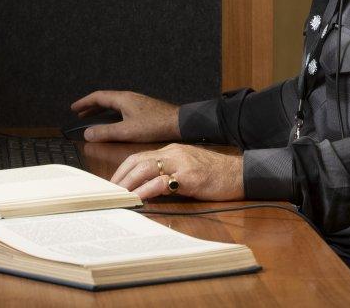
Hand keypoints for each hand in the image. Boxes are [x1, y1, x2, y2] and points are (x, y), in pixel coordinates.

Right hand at [70, 90, 180, 142]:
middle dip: (91, 106)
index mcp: (123, 99)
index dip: (84, 102)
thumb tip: (87, 133)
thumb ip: (106, 132)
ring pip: (113, 103)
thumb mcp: (126, 131)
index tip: (74, 108)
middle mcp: (129, 97)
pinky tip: (113, 121)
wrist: (178, 123)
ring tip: (92, 118)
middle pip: (105, 99)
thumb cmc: (155, 125)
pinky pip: (121, 108)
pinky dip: (111, 113)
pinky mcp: (143, 109)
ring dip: (101, 110)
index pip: (98, 97)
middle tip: (80, 113)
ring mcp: (136, 102)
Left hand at [111, 143, 243, 200]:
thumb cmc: (216, 175)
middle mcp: (174, 153)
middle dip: (120, 177)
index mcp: (172, 150)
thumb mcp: (189, 170)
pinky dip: (147, 190)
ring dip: (129, 183)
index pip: (139, 157)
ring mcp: (181, 163)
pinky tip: (139, 199)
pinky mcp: (190, 176)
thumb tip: (148, 189)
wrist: (240, 173)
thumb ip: (170, 175)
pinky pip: (162, 182)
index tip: (113, 184)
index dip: (123, 170)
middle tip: (109, 193)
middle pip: (138, 161)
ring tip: (118, 196)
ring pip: (146, 168)